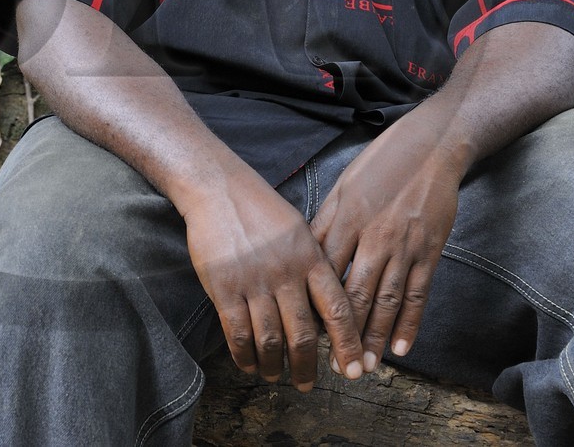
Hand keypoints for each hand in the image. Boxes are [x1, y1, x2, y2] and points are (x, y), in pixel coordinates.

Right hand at [182, 174, 360, 390]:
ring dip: (275, 366)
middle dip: (307, 367)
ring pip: (270, 339)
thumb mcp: (299, 230)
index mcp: (310, 258)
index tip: (355, 369)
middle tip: (307, 385)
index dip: (347, 344)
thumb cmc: (260, 209)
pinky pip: (238, 332)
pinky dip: (245, 355)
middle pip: (303, 334)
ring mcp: (254, 282)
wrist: (218, 189)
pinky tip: (249, 364)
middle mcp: (286, 273)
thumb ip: (314, 266)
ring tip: (276, 376)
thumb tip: (325, 308)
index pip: (337, 310)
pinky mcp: (224, 288)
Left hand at [308, 115, 463, 375]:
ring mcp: (404, 247)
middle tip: (335, 366)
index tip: (304, 332)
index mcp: (346, 220)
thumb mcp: (342, 186)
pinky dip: (409, 322)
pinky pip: (418, 294)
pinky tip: (400, 347)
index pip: (324, 272)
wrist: (432, 146)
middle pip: (354, 295)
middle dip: (344, 334)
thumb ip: (325, 223)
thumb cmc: (380, 164)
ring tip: (366, 366)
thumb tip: (304, 258)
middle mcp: (373, 237)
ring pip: (386, 301)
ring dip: (375, 337)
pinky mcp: (430, 251)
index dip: (314, 304)